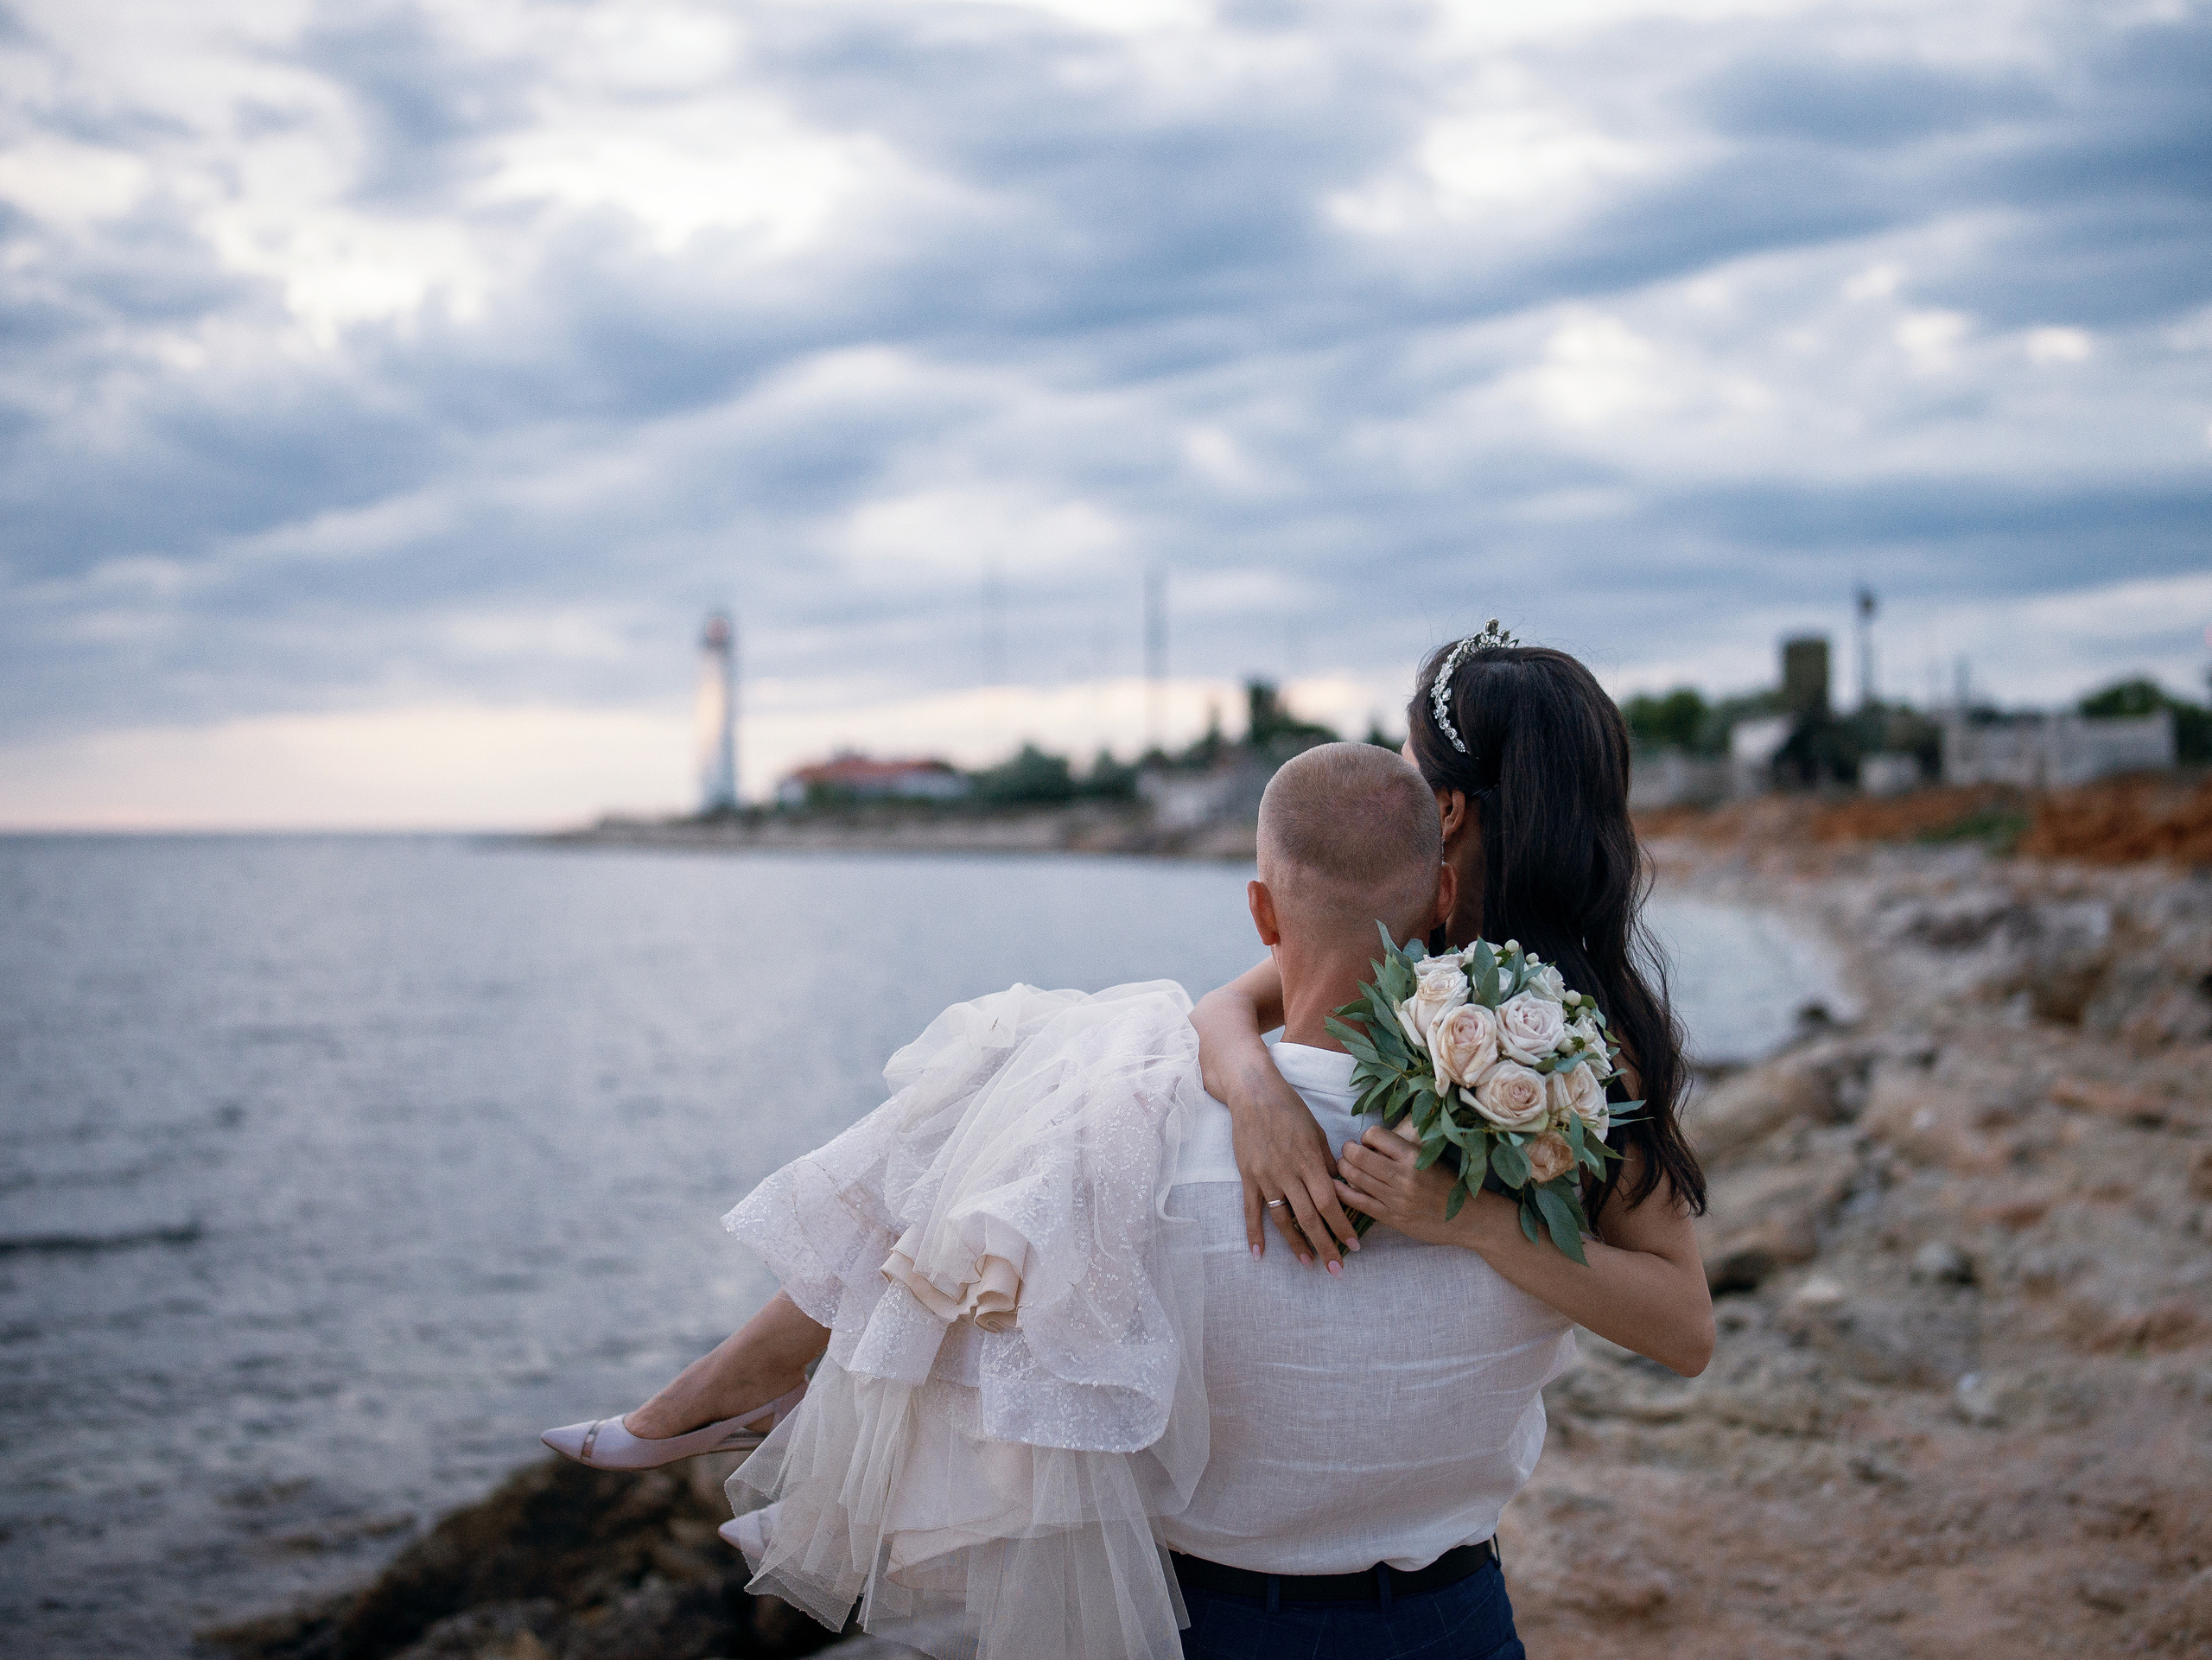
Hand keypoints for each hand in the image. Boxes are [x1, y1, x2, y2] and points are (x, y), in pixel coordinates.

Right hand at [1225, 1057, 1360, 1271]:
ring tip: (1309, 1263)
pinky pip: (1251, 1210)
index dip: (1342, 1226)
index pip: (1330, 1202)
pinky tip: (1259, 1255)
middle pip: (1310, 1217)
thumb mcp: (1317, 1131)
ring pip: (1283, 1219)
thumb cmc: (1290, 1109)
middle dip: (1326, 1244)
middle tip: (1337, 1268)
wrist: (1253, 1094)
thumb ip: (1327, 1161)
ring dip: (1297, 1244)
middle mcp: (1289, 1173)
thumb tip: (1339, 1186)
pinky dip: (1255, 1234)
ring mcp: (1267, 1177)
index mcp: (1310, 1161)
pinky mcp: (1249, 1177)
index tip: (1354, 1245)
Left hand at [1333, 1126, 1489, 1248]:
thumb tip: (1370, 1142)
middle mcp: (1403, 1177)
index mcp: (1414, 1156)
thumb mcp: (1430, 1158)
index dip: (1366, 1136)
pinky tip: (1337, 1186)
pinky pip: (1358, 1202)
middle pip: (1359, 1155)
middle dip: (1348, 1150)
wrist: (1469, 1218)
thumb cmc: (1449, 1184)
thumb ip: (1403, 1151)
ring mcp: (1396, 1199)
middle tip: (1348, 1151)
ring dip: (1344, 1168)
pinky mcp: (1391, 1218)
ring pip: (1355, 1177)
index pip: (1375, 1135)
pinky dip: (1343, 1192)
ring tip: (1344, 1165)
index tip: (1368, 1142)